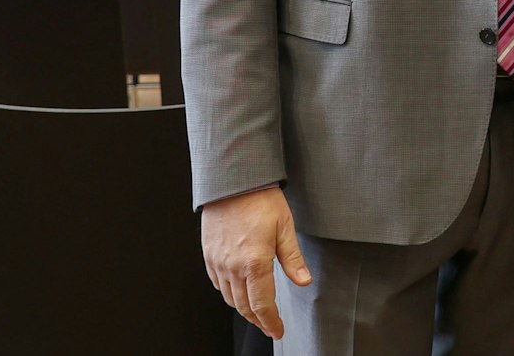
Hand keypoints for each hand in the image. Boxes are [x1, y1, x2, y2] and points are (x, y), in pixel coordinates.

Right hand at [201, 186, 311, 338]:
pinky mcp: (209, 256)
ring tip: (257, 312)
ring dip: (244, 308)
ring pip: (230, 298)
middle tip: (270, 325)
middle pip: (245, 306)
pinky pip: (217, 284)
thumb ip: (293, 260)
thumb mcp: (285, 228)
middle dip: (258, 320)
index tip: (277, 331)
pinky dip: (229, 294)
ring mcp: (218, 263)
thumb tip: (304, 281)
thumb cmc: (260, 200)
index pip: (262, 305)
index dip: (270, 323)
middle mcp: (233, 267)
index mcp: (255, 263)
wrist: (232, 183)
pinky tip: (238, 292)